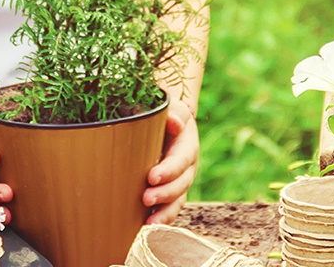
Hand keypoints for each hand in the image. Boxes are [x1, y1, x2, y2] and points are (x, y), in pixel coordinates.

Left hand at [143, 98, 198, 223]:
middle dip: (165, 194)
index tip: (152, 177)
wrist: (164, 123)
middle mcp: (187, 167)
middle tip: (146, 199)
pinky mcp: (170, 192)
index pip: (181, 160)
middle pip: (182, 184)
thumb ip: (173, 112)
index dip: (169, 170)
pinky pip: (170, 208)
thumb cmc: (163, 114)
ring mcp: (180, 181)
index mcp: (186, 145)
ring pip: (178, 200)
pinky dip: (161, 218)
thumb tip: (174, 122)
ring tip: (148, 222)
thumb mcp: (170, 107)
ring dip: (164, 212)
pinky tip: (146, 226)